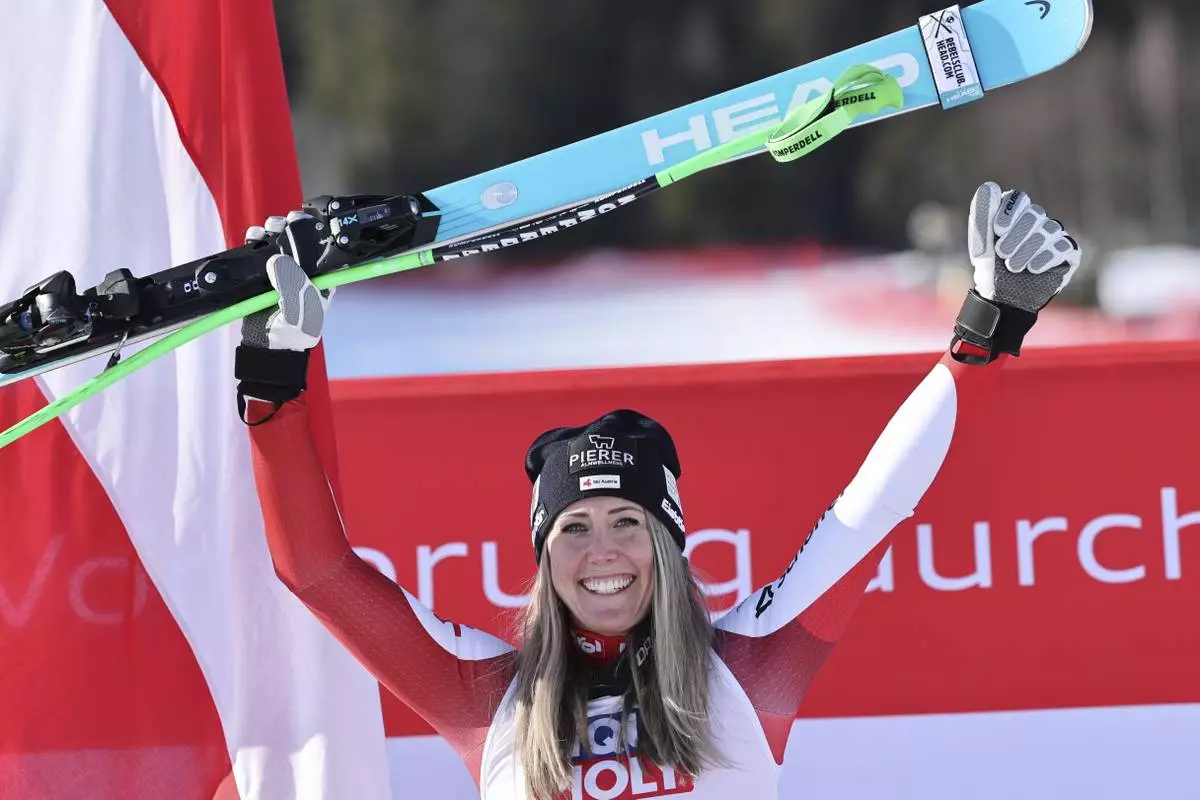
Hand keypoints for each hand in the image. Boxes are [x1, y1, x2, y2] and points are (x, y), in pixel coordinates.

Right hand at [235, 211, 333, 420]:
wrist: (268, 348)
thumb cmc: (294, 332)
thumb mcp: (299, 310)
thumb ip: (291, 285)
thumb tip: (276, 259)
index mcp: (319, 279)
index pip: (321, 249)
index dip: (315, 232)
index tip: (305, 220)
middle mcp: (302, 272)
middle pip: (298, 241)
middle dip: (290, 228)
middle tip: (280, 223)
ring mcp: (281, 272)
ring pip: (278, 244)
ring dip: (271, 232)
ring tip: (265, 229)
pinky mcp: (261, 275)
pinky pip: (259, 254)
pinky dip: (255, 242)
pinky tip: (253, 237)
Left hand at [968, 181, 1081, 312]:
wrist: (1003, 299)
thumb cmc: (990, 269)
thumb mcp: (981, 244)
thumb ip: (982, 216)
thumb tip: (988, 186)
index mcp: (1015, 214)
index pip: (1018, 199)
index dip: (1009, 212)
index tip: (998, 231)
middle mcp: (1037, 221)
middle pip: (1034, 214)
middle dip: (1016, 236)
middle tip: (1002, 254)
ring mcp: (1054, 236)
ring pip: (1048, 230)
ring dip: (1027, 250)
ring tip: (1013, 267)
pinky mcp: (1068, 253)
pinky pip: (1064, 246)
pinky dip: (1046, 257)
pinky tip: (1033, 268)